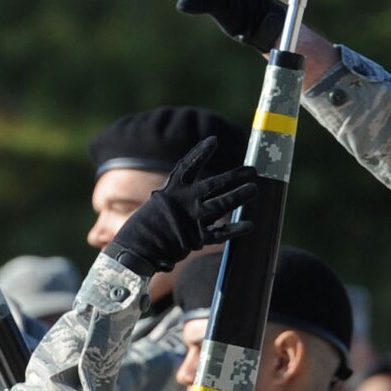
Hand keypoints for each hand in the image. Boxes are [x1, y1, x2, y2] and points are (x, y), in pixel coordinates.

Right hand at [103, 137, 260, 276]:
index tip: (213, 141)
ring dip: (239, 196)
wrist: (135, 250)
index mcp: (171, 190)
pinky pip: (221, 233)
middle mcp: (185, 201)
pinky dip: (235, 229)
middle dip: (234, 176)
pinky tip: (250, 225)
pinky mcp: (196, 238)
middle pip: (214, 184)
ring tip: (254, 189)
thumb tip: (196, 194)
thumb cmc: (145, 228)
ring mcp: (192, 219)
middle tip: (252, 170)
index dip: (200, 152)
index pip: (188, 165)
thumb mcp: (159, 204)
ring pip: (222, 204)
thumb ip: (178, 198)